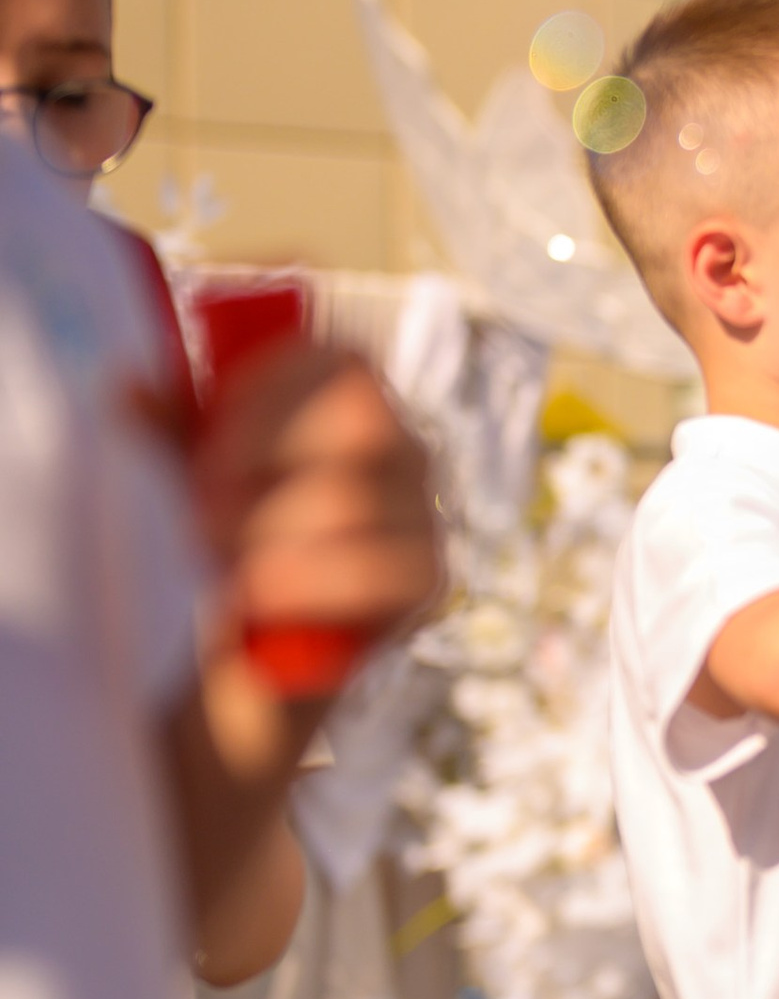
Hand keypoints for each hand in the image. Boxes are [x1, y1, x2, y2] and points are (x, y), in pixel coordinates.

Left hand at [194, 346, 441, 655]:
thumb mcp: (203, 472)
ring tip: (225, 568)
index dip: (271, 394)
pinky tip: (262, 600)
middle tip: (203, 513)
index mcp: (356, 400)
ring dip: (269, 534)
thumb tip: (130, 388)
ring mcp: (423, 509)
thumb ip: (174, 428)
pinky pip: (379, 572)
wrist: (272, 636)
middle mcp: (403, 443)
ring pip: (352, 500)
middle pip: (360, 420)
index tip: (207, 448)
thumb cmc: (242, 531)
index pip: (340, 361)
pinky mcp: (428, 577)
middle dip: (267, 463)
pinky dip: (309, 585)